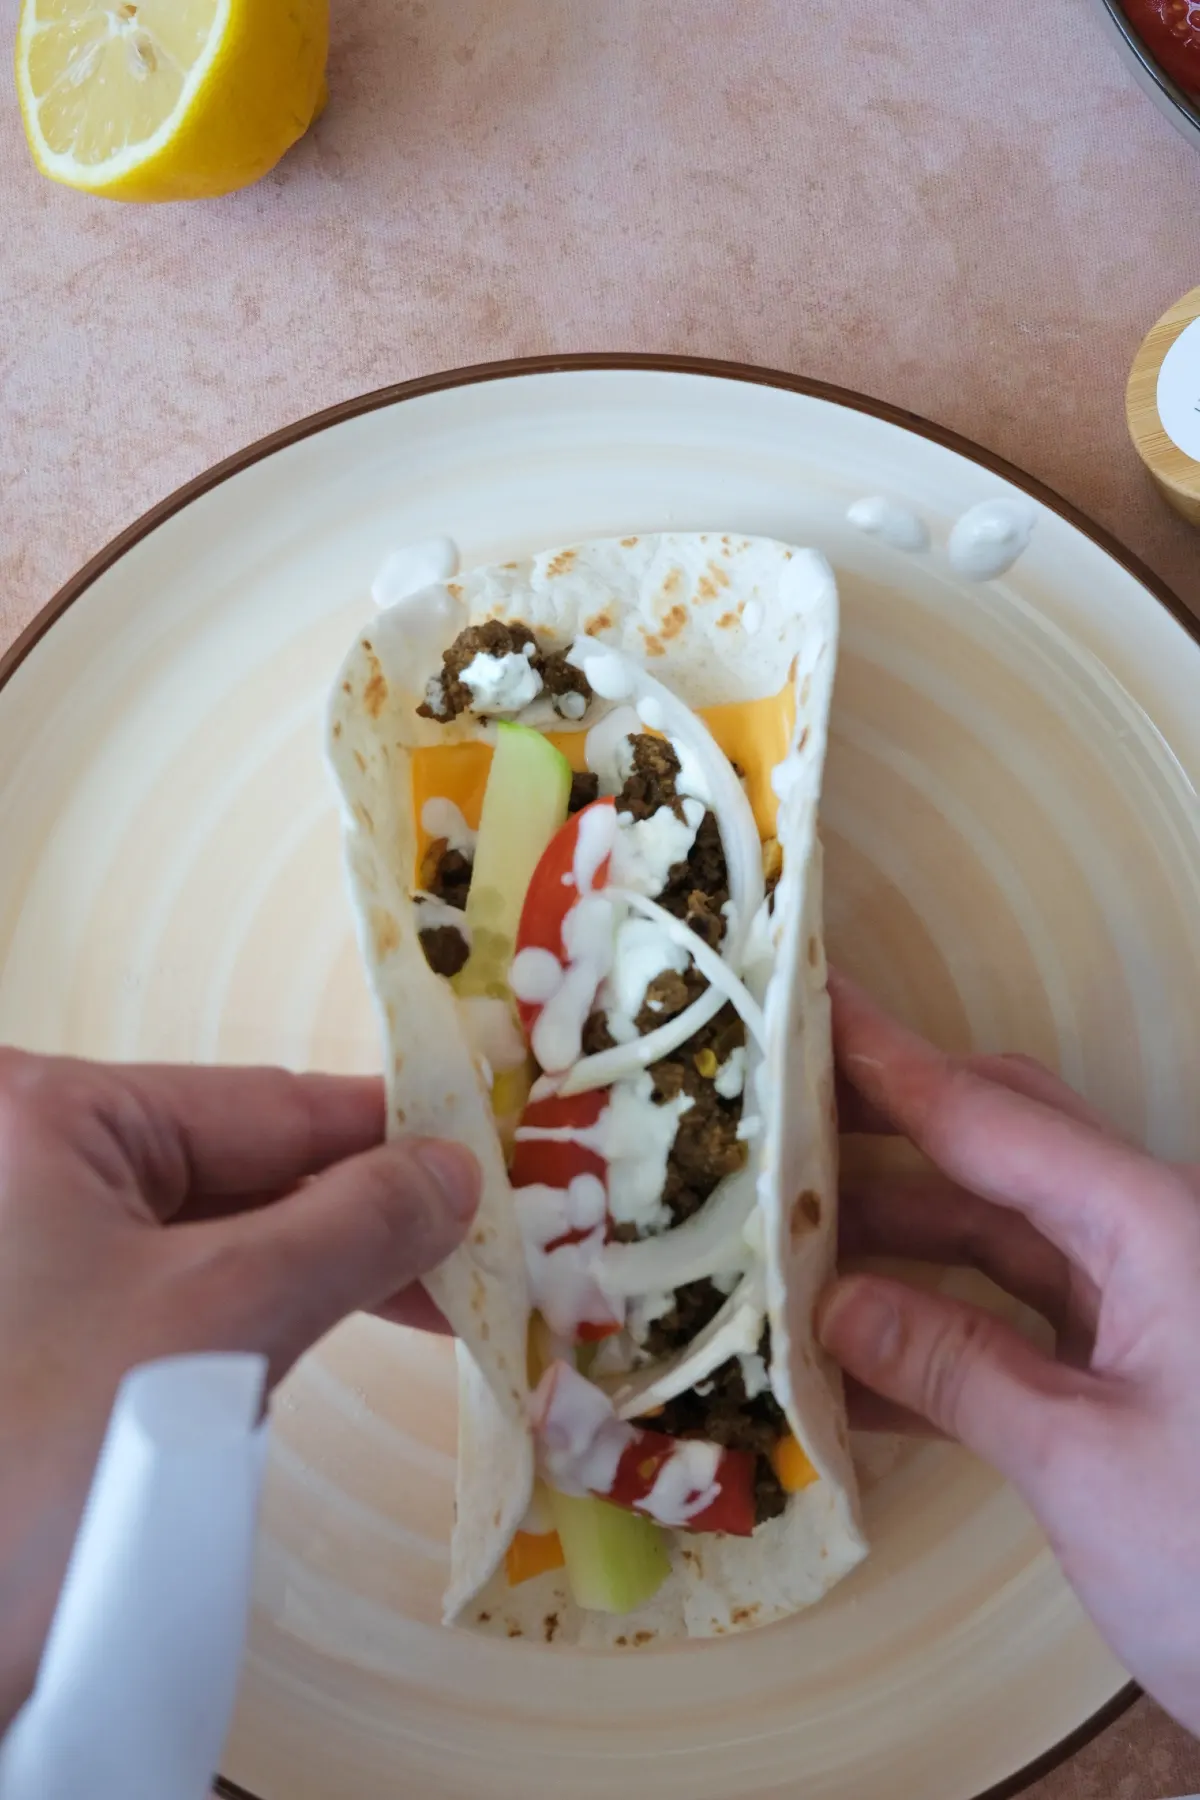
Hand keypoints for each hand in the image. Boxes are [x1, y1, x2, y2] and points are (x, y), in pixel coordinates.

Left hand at [0, 1047, 477, 1728]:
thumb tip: (455, 1170)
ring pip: (221, 1233)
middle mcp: (33, 1163)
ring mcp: (35, 1248)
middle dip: (366, 1211)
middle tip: (485, 1248)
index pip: (265, 1104)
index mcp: (49, 1116)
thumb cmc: (49, 1453)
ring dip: (328, 1265)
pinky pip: (185, 1291)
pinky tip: (346, 1319)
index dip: (392, 1131)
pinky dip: (269, 1306)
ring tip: (440, 1298)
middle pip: (244, 1166)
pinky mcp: (47, 1328)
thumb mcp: (219, 1318)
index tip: (494, 1154)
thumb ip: (352, 1225)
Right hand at [820, 974, 1199, 1732]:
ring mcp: (1143, 1304)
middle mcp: (1151, 1240)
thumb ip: (953, 1367)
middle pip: (1001, 1145)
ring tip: (783, 1241)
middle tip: (774, 1113)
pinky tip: (846, 1358)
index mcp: (1156, 1225)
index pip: (991, 1115)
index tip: (803, 999)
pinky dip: (935, 1325)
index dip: (887, 1059)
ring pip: (998, 1231)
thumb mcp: (1081, 1463)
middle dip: (886, 1128)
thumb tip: (832, 1302)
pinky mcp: (1132, 1369)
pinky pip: (1014, 1315)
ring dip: (896, 1237)